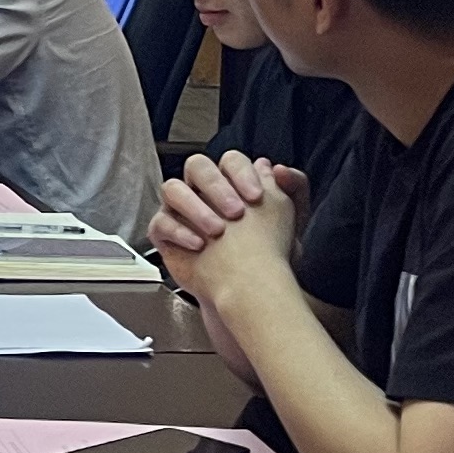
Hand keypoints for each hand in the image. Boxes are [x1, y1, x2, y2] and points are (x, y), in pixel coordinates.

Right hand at [150, 152, 303, 286]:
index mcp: (232, 182)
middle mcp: (204, 191)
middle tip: (235, 213)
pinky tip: (199, 245)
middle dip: (216, 186)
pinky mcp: (166, 234)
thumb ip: (293, 188)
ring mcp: (182, 211)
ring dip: (195, 207)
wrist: (250, 292)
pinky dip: (178, 231)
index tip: (256, 197)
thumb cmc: (267, 253)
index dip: (241, 173)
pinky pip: (160, 222)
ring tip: (217, 231)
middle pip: (197, 166)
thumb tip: (276, 168)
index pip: (230, 160)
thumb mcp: (291, 220)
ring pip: (173, 189)